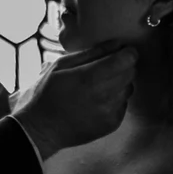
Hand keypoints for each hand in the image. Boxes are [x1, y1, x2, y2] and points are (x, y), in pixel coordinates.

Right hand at [12, 41, 135, 158]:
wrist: (42, 129)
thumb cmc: (47, 93)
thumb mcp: (61, 66)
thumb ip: (90, 53)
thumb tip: (116, 44)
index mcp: (90, 78)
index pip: (126, 60)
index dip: (127, 52)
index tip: (122, 51)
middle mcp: (104, 96)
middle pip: (131, 73)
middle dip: (123, 66)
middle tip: (106, 67)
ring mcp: (109, 112)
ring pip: (128, 88)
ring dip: (119, 83)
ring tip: (98, 85)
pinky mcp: (112, 124)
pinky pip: (123, 104)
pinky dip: (115, 99)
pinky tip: (97, 101)